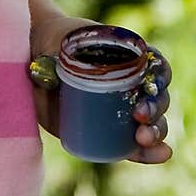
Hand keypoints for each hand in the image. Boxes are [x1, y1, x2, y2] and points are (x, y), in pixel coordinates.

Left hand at [29, 14, 173, 164]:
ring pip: (153, 122)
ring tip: (143, 137)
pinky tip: (161, 154)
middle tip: (140, 116)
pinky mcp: (109, 133)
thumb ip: (57, 53)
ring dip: (156, 131)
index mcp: (127, 57)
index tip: (151, 84)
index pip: (156, 66)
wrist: (34, 64)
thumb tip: (48, 72)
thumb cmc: (50, 45)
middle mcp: (131, 84)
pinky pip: (134, 146)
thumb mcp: (55, 41)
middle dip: (156, 108)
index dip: (161, 76)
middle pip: (159, 96)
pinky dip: (148, 152)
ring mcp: (121, 110)